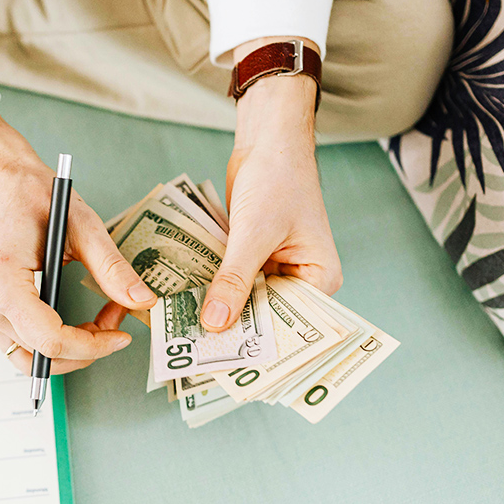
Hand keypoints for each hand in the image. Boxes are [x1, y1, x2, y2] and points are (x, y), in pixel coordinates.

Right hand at [0, 96, 156, 373]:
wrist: (0, 183)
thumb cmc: (32, 196)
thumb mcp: (82, 225)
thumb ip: (112, 267)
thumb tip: (142, 299)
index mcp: (3, 282)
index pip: (50, 340)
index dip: (92, 346)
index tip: (121, 335)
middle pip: (43, 356)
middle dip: (87, 347)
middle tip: (116, 320)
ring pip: (32, 360)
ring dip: (72, 351)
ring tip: (99, 323)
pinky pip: (24, 346)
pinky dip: (56, 344)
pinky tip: (78, 322)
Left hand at [200, 38, 341, 331]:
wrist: (268, 139)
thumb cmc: (278, 178)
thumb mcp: (254, 232)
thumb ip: (234, 278)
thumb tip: (214, 323)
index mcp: (320, 280)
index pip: (291, 327)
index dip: (258, 345)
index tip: (224, 364)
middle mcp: (301, 281)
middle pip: (265, 320)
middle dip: (232, 332)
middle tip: (194, 358)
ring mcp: (276, 272)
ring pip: (244, 304)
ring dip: (217, 314)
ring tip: (183, 338)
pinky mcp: (252, 261)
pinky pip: (231, 285)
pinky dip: (212, 292)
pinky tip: (184, 308)